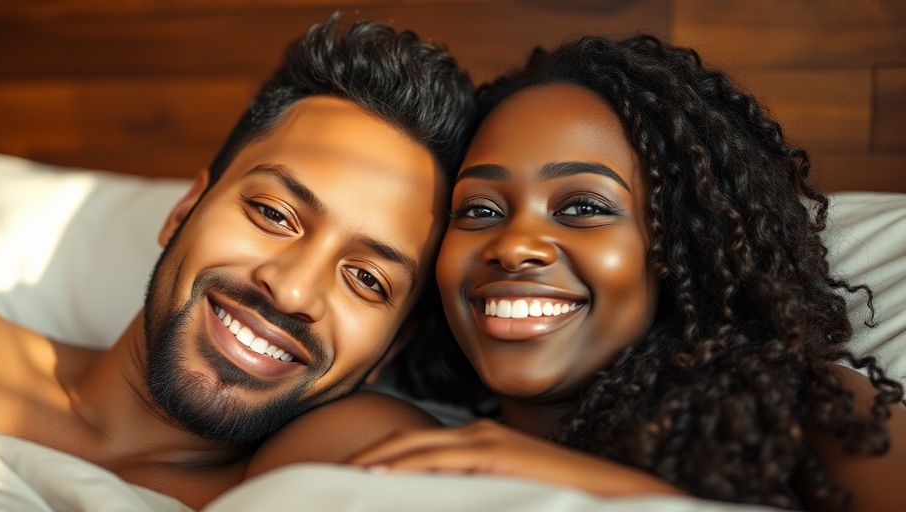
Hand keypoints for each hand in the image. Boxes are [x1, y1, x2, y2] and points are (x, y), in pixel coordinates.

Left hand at [346, 419, 681, 496]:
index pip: (413, 450)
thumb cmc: (557, 497)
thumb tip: (435, 503)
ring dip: (376, 461)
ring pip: (415, 449)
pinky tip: (378, 477)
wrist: (612, 492)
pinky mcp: (497, 454)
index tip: (345, 477)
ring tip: (342, 476)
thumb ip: (472, 492)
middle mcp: (476, 435)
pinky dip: (405, 466)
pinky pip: (441, 460)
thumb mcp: (504, 493)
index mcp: (476, 443)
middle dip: (366, 458)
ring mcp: (486, 441)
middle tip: (329, 475)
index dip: (376, 461)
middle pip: (405, 444)